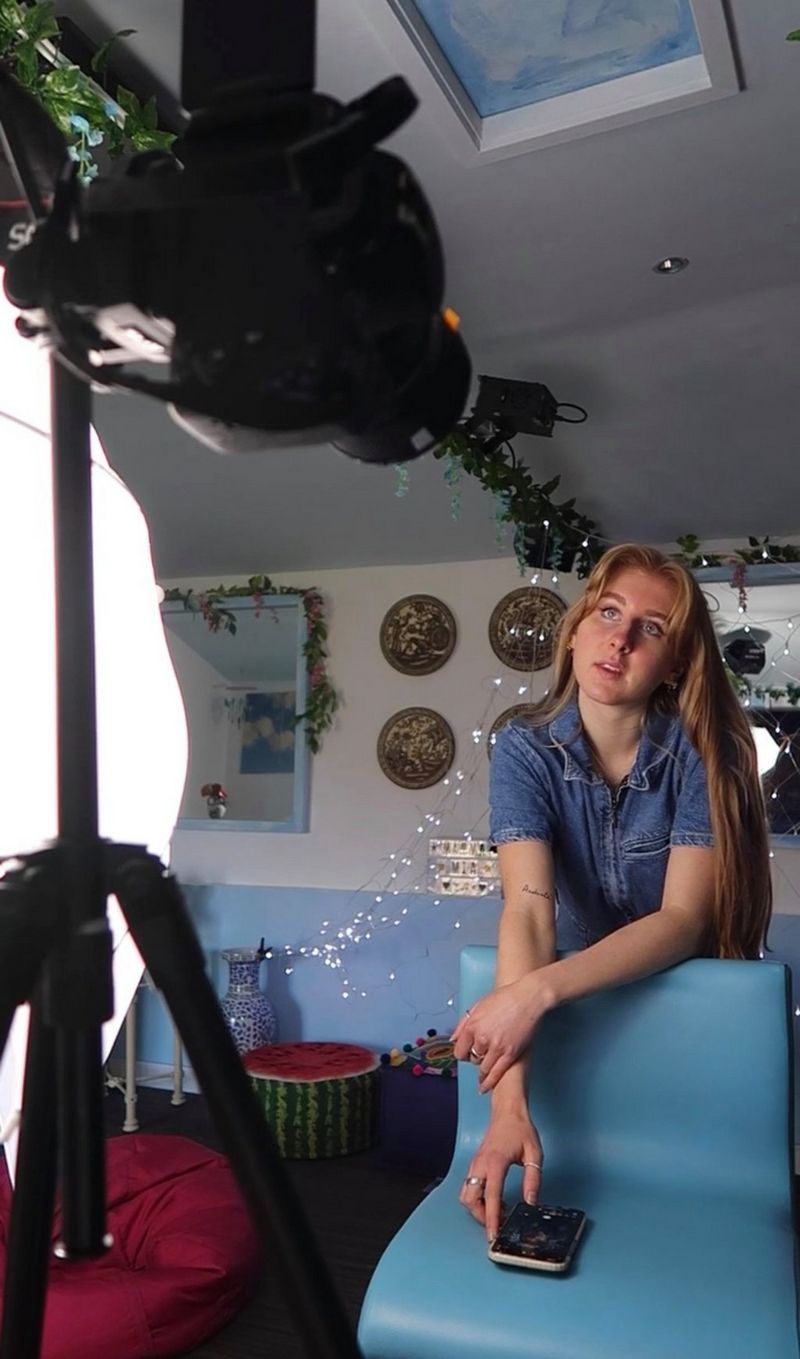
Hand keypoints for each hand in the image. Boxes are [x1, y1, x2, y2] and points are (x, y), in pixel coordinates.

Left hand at [452, 974, 552, 1091]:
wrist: (528, 998)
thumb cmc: (504, 998)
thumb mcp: (479, 1005)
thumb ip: (463, 1023)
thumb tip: (453, 1038)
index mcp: (472, 1026)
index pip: (459, 1051)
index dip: (462, 1053)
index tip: (466, 1053)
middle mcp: (482, 1039)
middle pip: (472, 1059)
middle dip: (474, 1058)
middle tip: (481, 1055)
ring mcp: (497, 1048)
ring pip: (483, 1068)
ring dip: (482, 1070)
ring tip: (483, 1072)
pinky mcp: (511, 1054)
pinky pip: (497, 1073)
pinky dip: (489, 1082)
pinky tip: (485, 1087)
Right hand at [459, 1107, 543, 1240]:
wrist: (507, 1110)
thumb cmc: (520, 1129)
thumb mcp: (534, 1154)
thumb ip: (533, 1179)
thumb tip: (531, 1202)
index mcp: (496, 1162)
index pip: (492, 1196)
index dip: (492, 1218)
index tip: (493, 1235)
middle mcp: (480, 1164)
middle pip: (470, 1199)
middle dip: (481, 1216)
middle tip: (498, 1224)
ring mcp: (475, 1164)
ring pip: (466, 1194)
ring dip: (477, 1208)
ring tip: (497, 1212)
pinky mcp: (475, 1165)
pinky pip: (469, 1187)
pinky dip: (477, 1198)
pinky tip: (494, 1199)